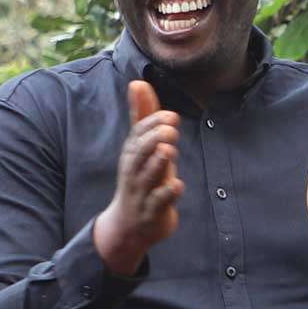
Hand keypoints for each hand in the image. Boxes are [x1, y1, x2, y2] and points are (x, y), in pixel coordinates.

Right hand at [93, 80, 182, 274]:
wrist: (130, 226)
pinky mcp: (151, 212)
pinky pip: (158, 204)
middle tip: (171, 128)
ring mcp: (142, 192)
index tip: (171, 115)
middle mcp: (134, 171)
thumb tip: (137, 82)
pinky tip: (177, 185)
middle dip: (154, 139)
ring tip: (169, 150)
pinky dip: (167, 195)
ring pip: (147, 177)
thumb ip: (142, 116)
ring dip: (158, 163)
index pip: (138, 135)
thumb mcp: (141, 148)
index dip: (153, 124)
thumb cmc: (140, 178)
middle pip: (139, 153)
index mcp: (133, 154)